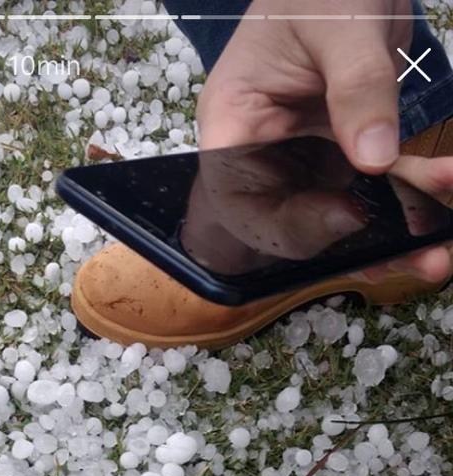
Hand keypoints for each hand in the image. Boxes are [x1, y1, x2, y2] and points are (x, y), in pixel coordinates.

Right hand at [192, 0, 452, 283]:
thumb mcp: (338, 22)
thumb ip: (357, 87)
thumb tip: (375, 157)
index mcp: (236, 127)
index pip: (246, 206)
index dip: (295, 226)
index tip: (350, 215)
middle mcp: (268, 154)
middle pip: (299, 226)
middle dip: (357, 249)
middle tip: (419, 259)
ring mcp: (309, 155)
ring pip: (345, 216)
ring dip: (395, 235)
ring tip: (439, 254)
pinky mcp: (349, 148)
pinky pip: (381, 185)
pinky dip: (416, 193)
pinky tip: (448, 187)